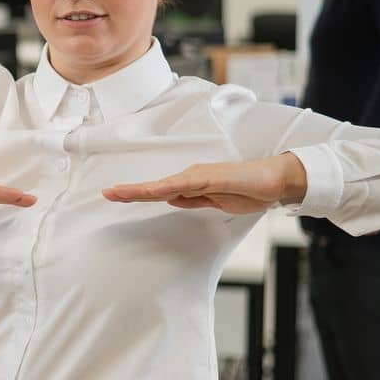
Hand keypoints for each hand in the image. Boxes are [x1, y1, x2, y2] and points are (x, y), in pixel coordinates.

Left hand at [103, 153, 306, 214]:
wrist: (273, 181)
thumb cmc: (246, 190)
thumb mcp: (213, 202)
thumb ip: (192, 200)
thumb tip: (170, 200)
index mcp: (190, 184)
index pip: (158, 191)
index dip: (135, 193)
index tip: (115, 195)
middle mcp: (191, 177)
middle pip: (154, 187)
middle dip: (130, 191)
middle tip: (106, 193)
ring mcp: (199, 176)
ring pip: (163, 185)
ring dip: (141, 190)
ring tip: (119, 192)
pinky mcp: (210, 178)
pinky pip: (184, 185)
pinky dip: (166, 188)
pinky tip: (153, 191)